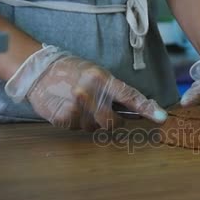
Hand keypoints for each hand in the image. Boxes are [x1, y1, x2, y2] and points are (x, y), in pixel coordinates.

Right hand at [5, 45, 166, 129]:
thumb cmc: (71, 71)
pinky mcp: (63, 118)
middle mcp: (90, 92)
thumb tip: (135, 109)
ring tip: (78, 104)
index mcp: (102, 78)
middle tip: (100, 110)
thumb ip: (113, 90)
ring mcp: (76, 106)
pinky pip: (77, 129)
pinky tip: (67, 109)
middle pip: (112, 122)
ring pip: (94, 128)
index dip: (148, 109)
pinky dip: (74, 123)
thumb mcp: (95, 73)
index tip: (162, 118)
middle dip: (111, 121)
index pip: (130, 96)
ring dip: (89, 121)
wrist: (38, 70)